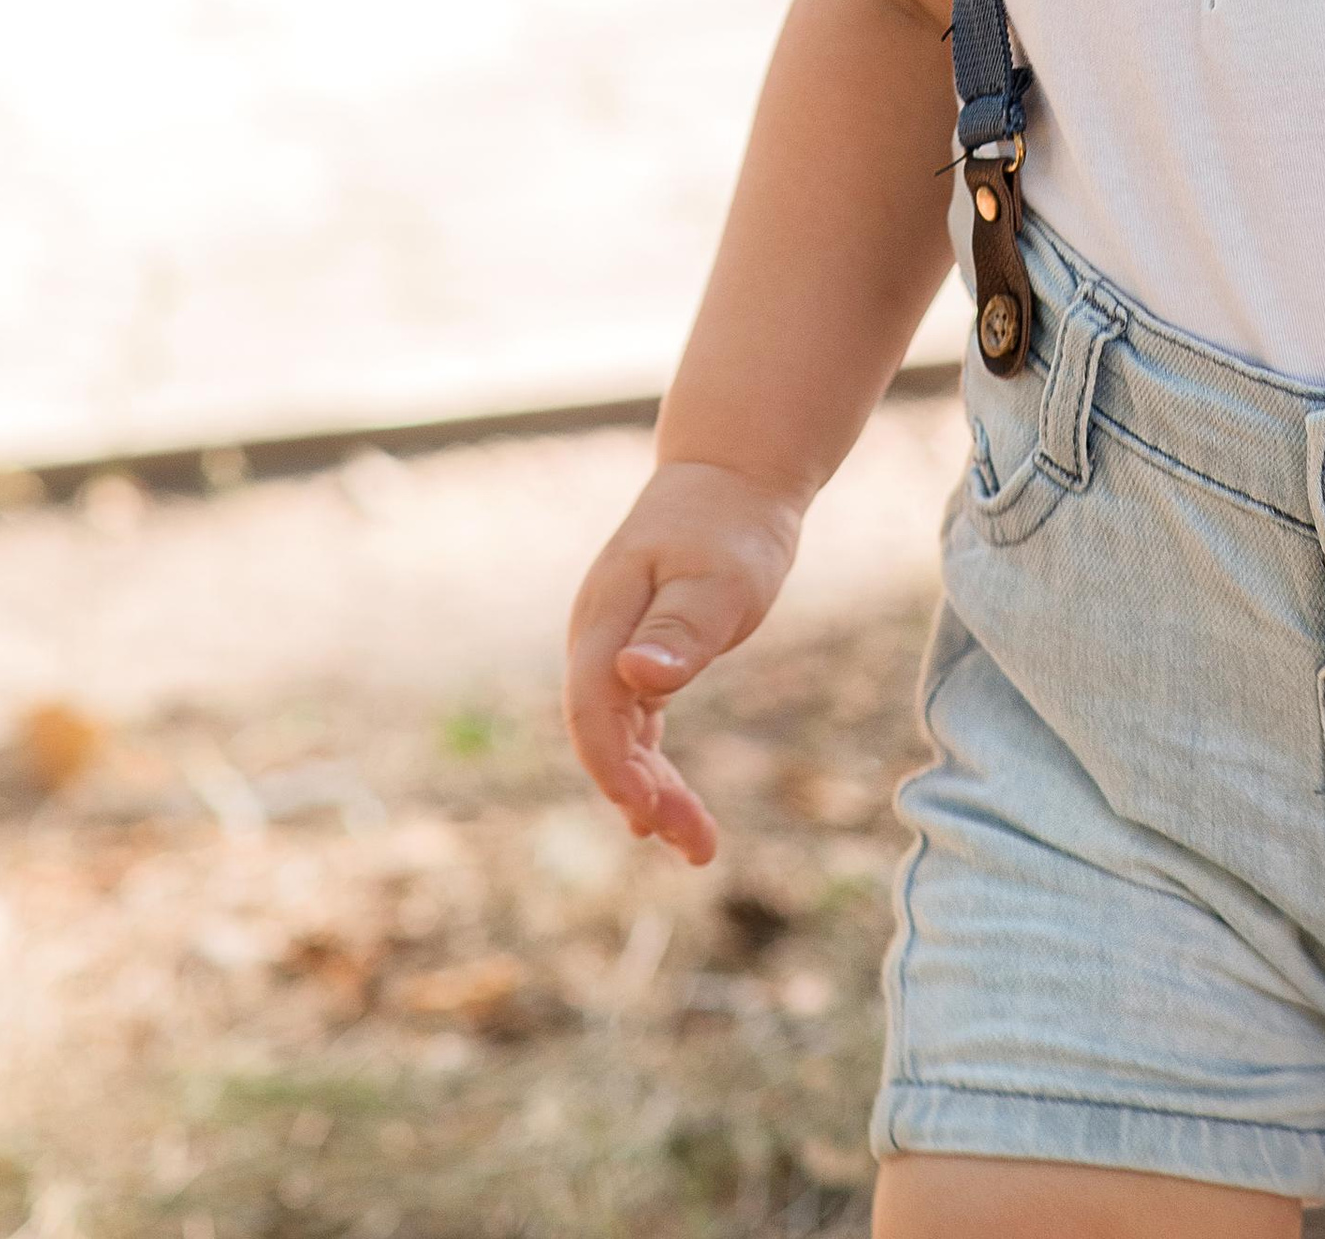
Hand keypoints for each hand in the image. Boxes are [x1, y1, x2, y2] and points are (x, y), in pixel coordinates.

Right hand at [564, 461, 802, 857]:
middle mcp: (599, 639)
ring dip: (652, 792)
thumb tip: (637, 680)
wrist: (734, 478)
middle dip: (641, 796)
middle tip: (697, 846)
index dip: (613, 766)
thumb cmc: (730, 525)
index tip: (650, 811)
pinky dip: (654, 767)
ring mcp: (616, 650)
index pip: (591, 707)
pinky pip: (637, 726)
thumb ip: (680, 630)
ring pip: (620, 738)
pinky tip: (667, 807)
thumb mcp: (717, 577)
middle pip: (602, 734)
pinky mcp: (640, 658)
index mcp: (605, 617)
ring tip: (698, 846)